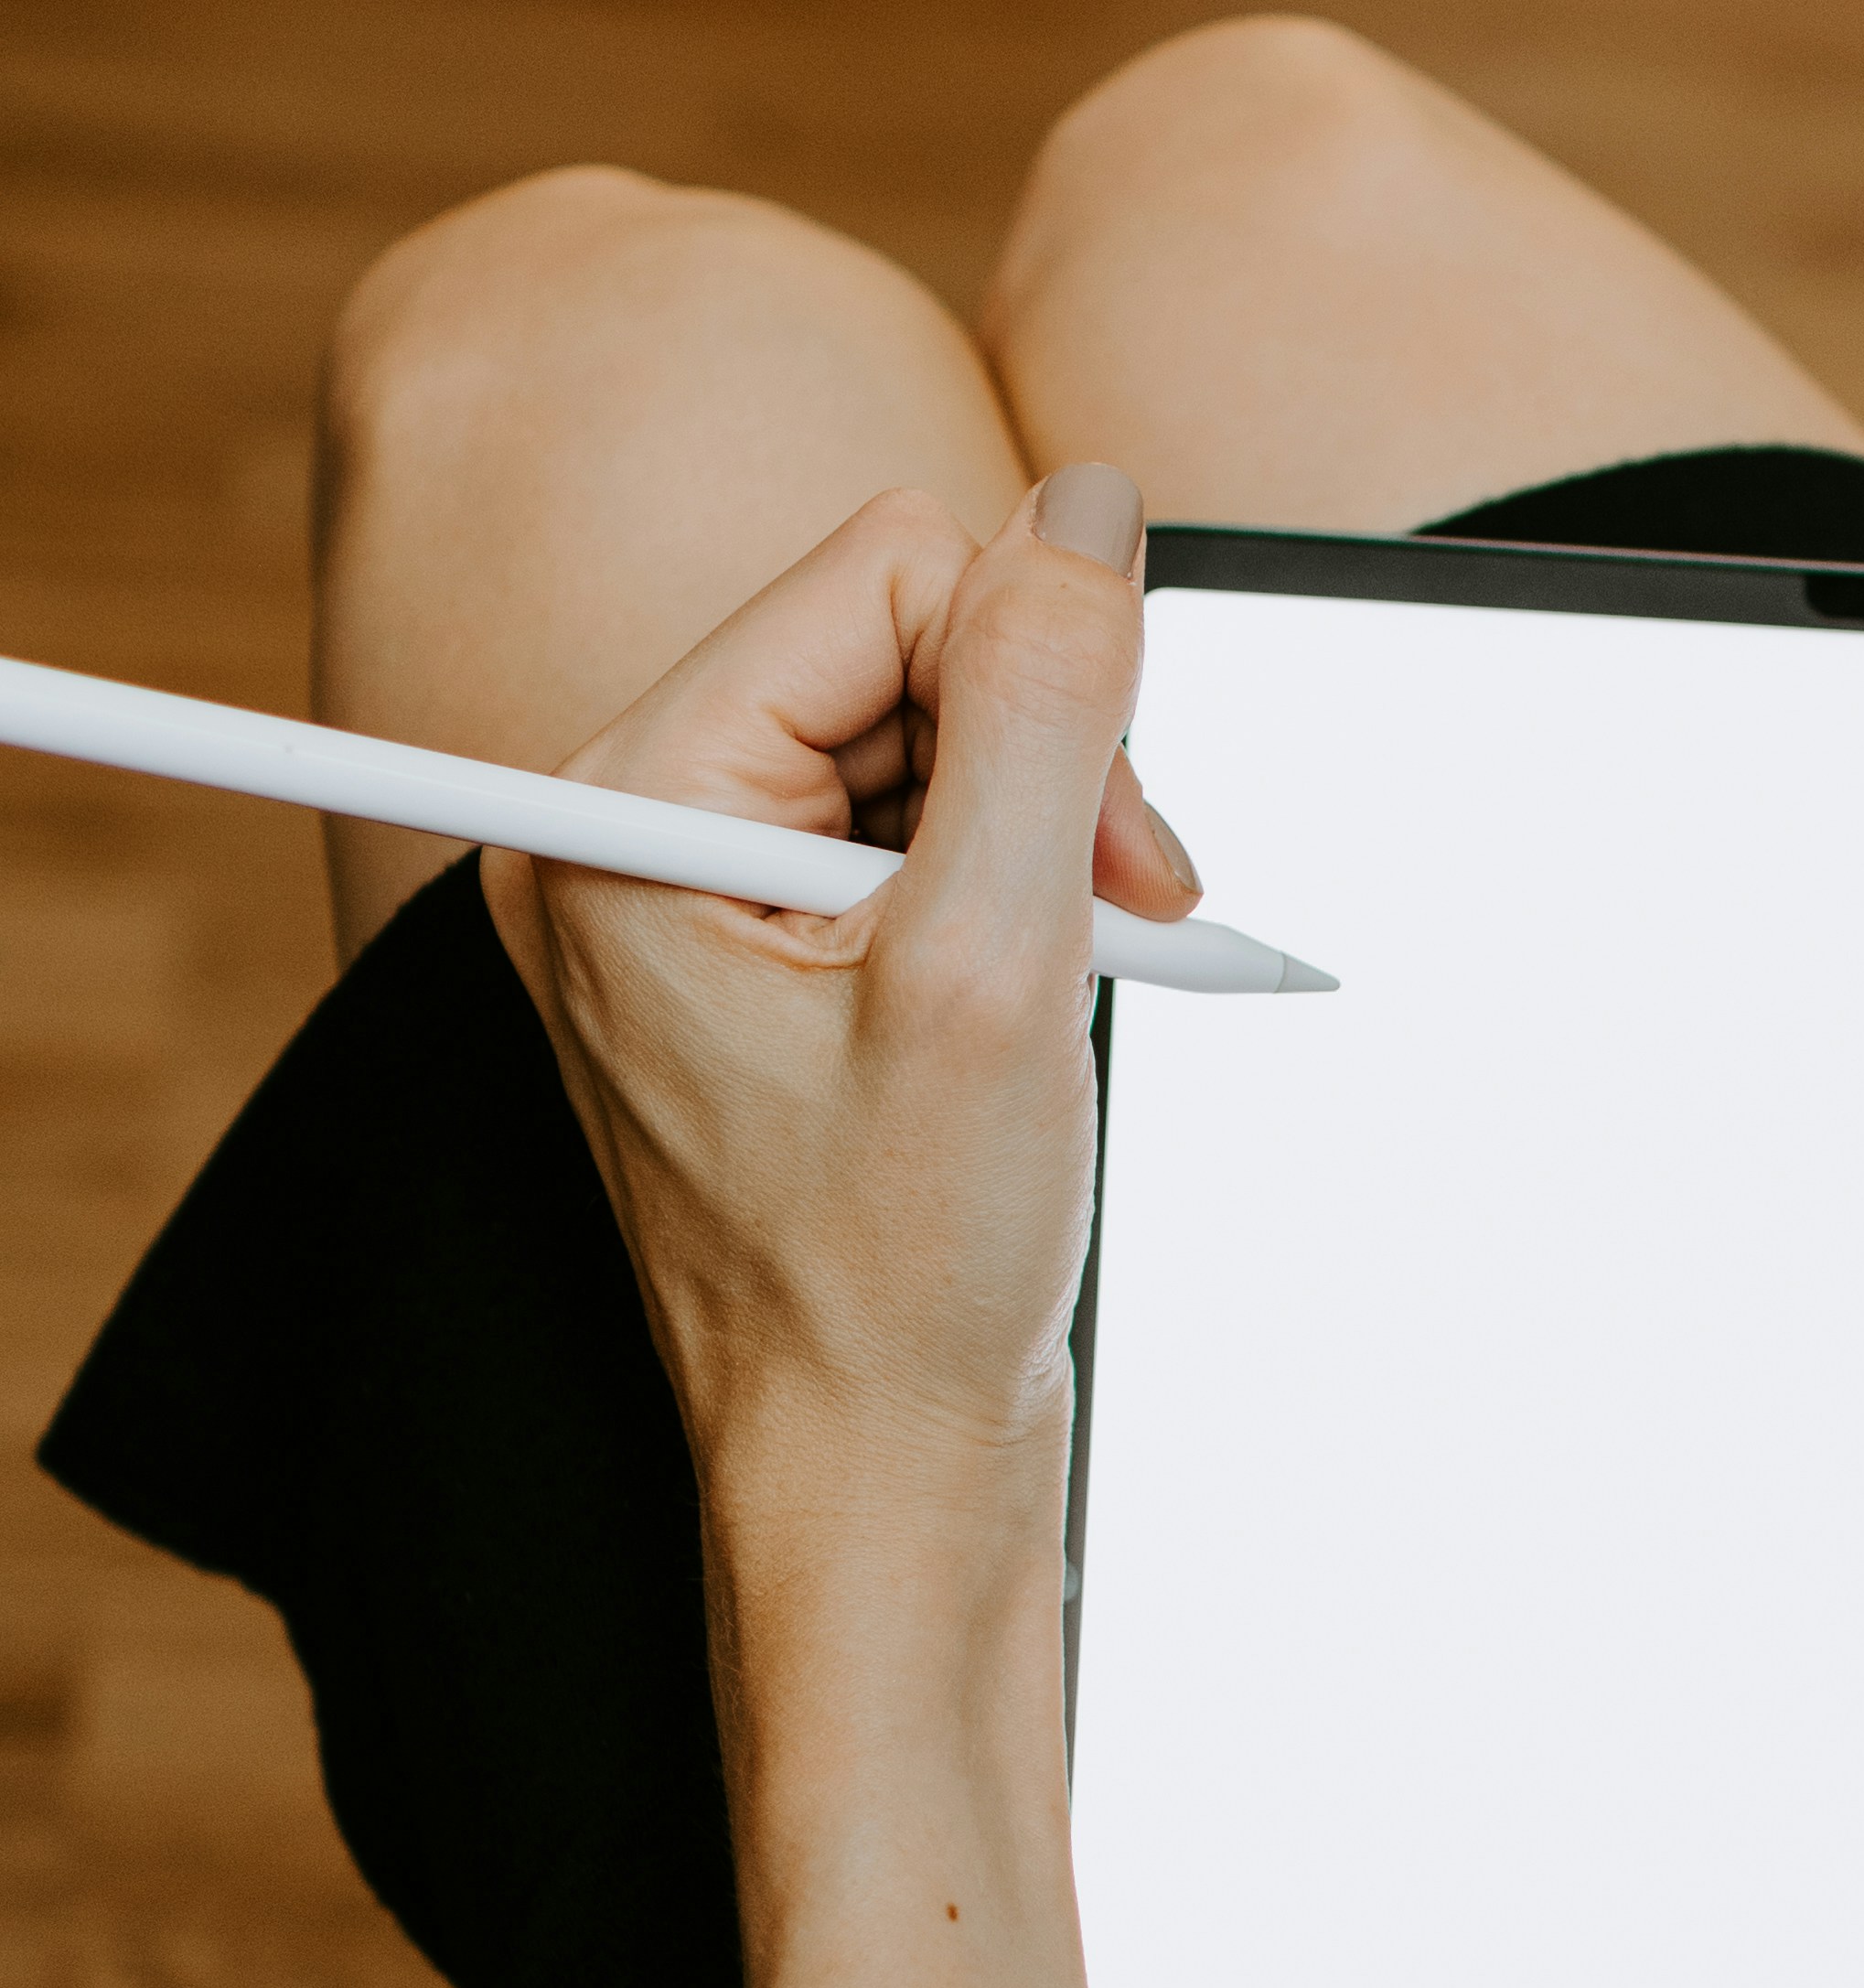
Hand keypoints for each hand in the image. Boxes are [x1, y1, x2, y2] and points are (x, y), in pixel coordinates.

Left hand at [484, 465, 1187, 1506]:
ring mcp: (689, 887)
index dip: (1038, 677)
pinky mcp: (757, 945)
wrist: (875, 1483)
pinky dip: (1010, 889)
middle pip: (902, 635)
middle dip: (1042, 760)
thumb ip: (1046, 709)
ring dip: (1040, 830)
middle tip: (1109, 923)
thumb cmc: (900, 1279)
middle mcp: (628, 826)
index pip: (884, 571)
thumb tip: (1087, 504)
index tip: (1115, 859)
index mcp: (625, 811)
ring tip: (1068, 978)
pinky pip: (912, 819)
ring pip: (928, 723)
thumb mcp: (1000, 968)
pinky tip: (1031, 995)